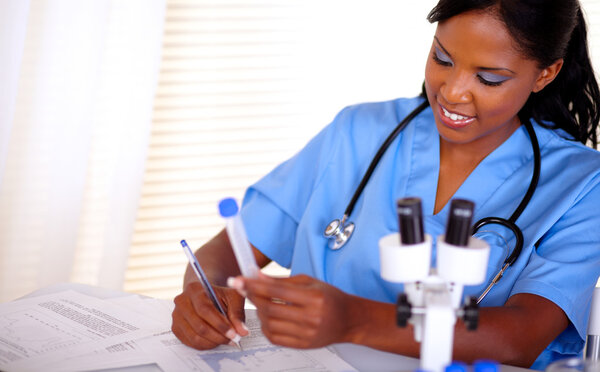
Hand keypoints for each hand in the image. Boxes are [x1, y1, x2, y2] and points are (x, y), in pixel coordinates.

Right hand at [171, 281, 248, 349]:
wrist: (205, 294)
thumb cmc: (219, 295)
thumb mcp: (232, 297)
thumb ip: (237, 313)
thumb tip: (242, 331)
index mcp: (194, 289)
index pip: (205, 310)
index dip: (220, 324)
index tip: (233, 333)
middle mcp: (181, 301)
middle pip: (199, 325)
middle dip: (218, 336)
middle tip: (232, 339)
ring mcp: (176, 315)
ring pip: (194, 336)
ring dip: (212, 342)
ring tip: (226, 340)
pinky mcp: (176, 327)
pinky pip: (190, 342)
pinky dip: (205, 345)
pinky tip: (216, 341)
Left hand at [230, 273, 352, 348]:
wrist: (349, 320)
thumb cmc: (330, 298)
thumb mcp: (309, 282)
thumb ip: (281, 280)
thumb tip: (256, 275)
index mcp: (314, 297)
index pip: (276, 291)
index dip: (253, 285)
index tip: (238, 280)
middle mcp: (311, 317)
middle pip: (270, 309)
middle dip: (252, 297)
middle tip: (244, 289)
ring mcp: (306, 334)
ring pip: (270, 324)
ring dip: (258, 312)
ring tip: (260, 303)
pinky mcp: (303, 345)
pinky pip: (275, 338)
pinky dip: (265, 327)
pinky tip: (267, 317)